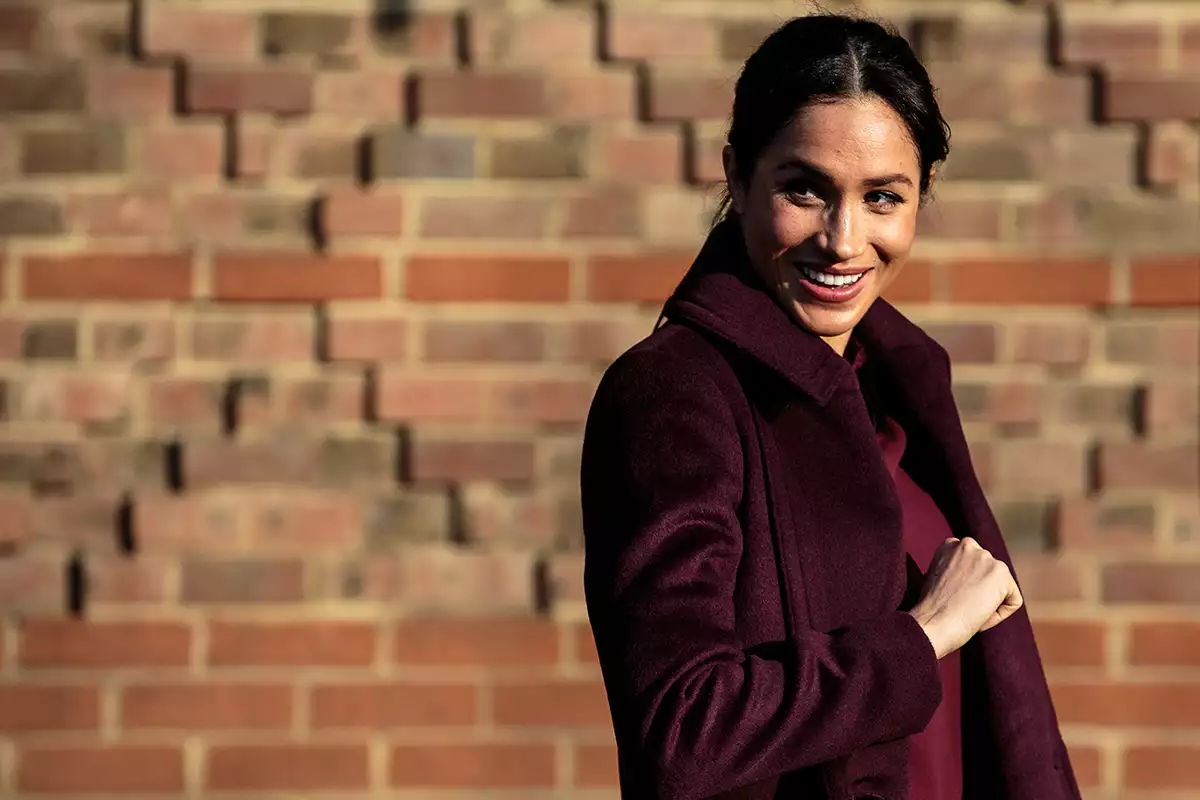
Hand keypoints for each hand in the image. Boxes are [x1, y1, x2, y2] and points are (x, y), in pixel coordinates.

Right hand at [906, 537, 1022, 658]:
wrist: (931, 623)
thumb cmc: (930, 610)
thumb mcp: (938, 578)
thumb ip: (956, 570)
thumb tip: (974, 578)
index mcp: (951, 544)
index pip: (974, 566)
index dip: (965, 587)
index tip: (953, 599)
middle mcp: (969, 545)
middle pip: (989, 575)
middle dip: (979, 593)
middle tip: (961, 607)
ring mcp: (986, 558)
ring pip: (1001, 588)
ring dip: (988, 604)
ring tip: (967, 611)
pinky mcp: (1001, 574)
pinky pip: (1012, 601)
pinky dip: (1000, 615)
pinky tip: (979, 616)